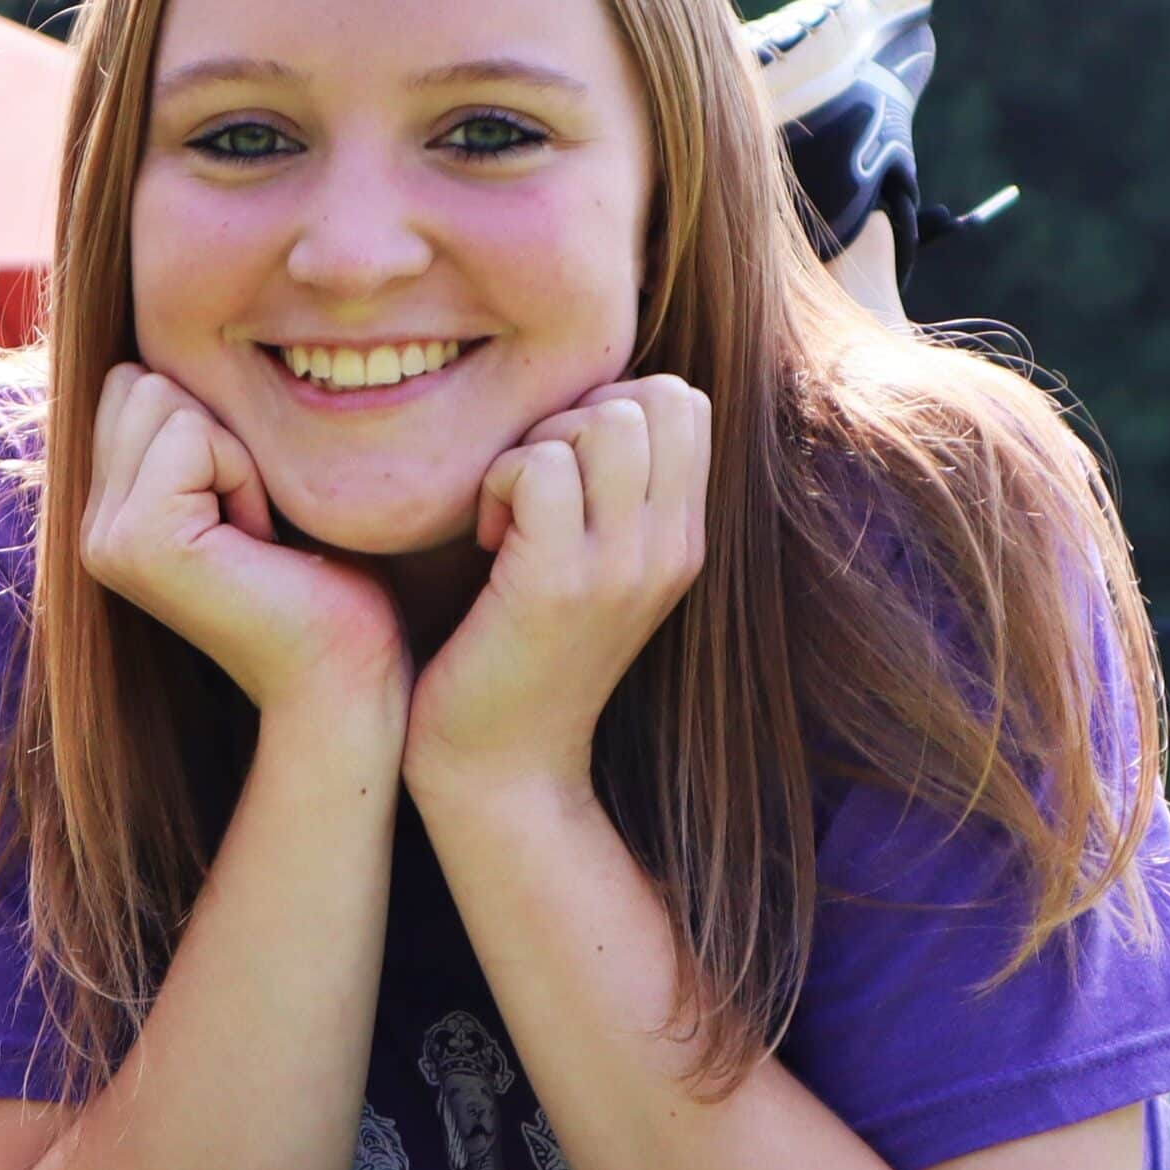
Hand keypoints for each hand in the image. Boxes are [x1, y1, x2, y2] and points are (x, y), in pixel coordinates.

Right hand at [80, 363, 406, 715]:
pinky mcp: (138, 542)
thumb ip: (195, 429)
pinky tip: (257, 541)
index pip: (133, 381)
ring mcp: (103, 537)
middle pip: (140, 379)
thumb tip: (176, 336)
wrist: (343, 675)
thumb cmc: (323, 578)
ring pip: (163, 397)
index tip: (247, 505)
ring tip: (255, 531)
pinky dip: (243, 473)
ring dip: (234, 452)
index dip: (211, 423)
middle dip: (218, 429)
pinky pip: (192, 435)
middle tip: (252, 519)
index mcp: (107, 508)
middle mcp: (89, 524)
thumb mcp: (246, 481)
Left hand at [404, 376, 709, 797]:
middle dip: (573, 416)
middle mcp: (669, 549)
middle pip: (656, 397)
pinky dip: (496, 482)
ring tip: (507, 516)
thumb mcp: (589, 567)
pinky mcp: (558, 585)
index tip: (561, 474)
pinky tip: (485, 540)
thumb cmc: (522, 656)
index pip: (684, 402)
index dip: (610, 404)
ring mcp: (621, 567)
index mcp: (683, 539)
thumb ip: (607, 492)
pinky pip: (540, 468)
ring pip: (604, 421)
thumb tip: (585, 403)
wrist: (504, 771)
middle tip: (529, 489)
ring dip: (534, 448)